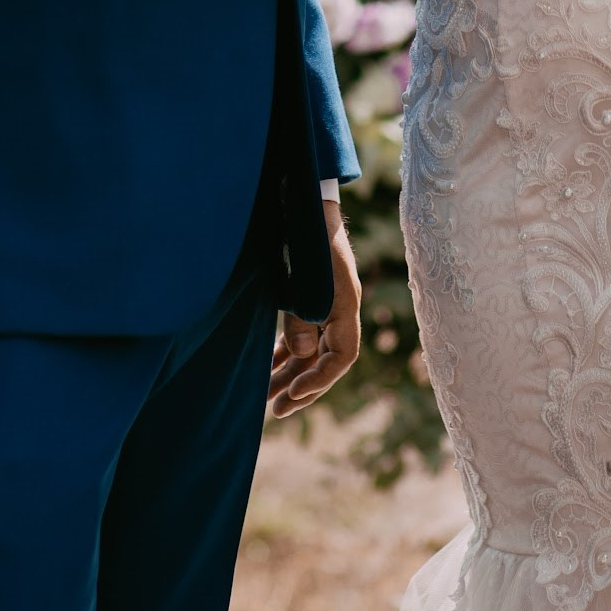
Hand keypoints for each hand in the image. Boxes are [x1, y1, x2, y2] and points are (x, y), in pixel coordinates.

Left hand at [269, 201, 360, 416]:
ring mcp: (328, 302)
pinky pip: (305, 334)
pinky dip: (288, 351)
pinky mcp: (313, 296)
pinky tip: (270, 364)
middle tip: (276, 410)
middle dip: (303, 387)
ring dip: (292, 373)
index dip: (318, 381)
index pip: (341, 358)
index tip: (291, 395)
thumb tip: (299, 357)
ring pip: (314, 350)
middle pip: (328, 361)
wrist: (306, 200)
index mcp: (345, 304)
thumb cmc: (305, 236)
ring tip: (266, 397)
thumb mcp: (301, 280)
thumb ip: (301, 320)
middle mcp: (341, 308)